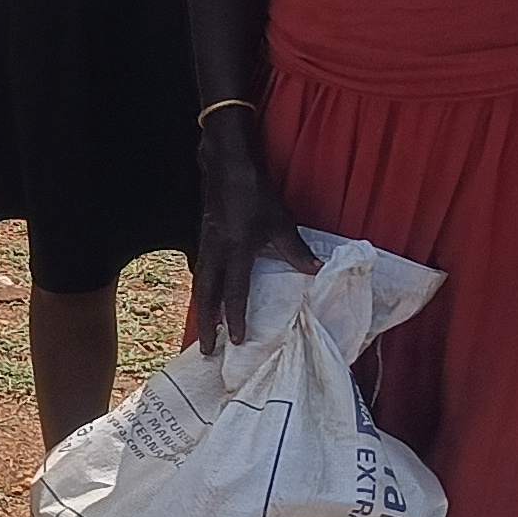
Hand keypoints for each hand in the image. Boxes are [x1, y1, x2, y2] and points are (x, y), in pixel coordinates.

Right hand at [191, 117, 315, 352]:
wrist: (226, 166)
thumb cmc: (254, 193)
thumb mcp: (280, 222)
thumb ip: (296, 250)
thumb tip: (318, 273)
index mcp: (235, 251)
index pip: (234, 292)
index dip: (236, 319)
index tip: (238, 342)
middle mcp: (215, 253)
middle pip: (206, 297)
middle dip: (208, 325)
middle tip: (208, 350)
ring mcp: (205, 245)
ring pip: (200, 285)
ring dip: (203, 310)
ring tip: (205, 331)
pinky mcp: (203, 238)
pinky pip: (200, 272)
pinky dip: (203, 290)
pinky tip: (207, 297)